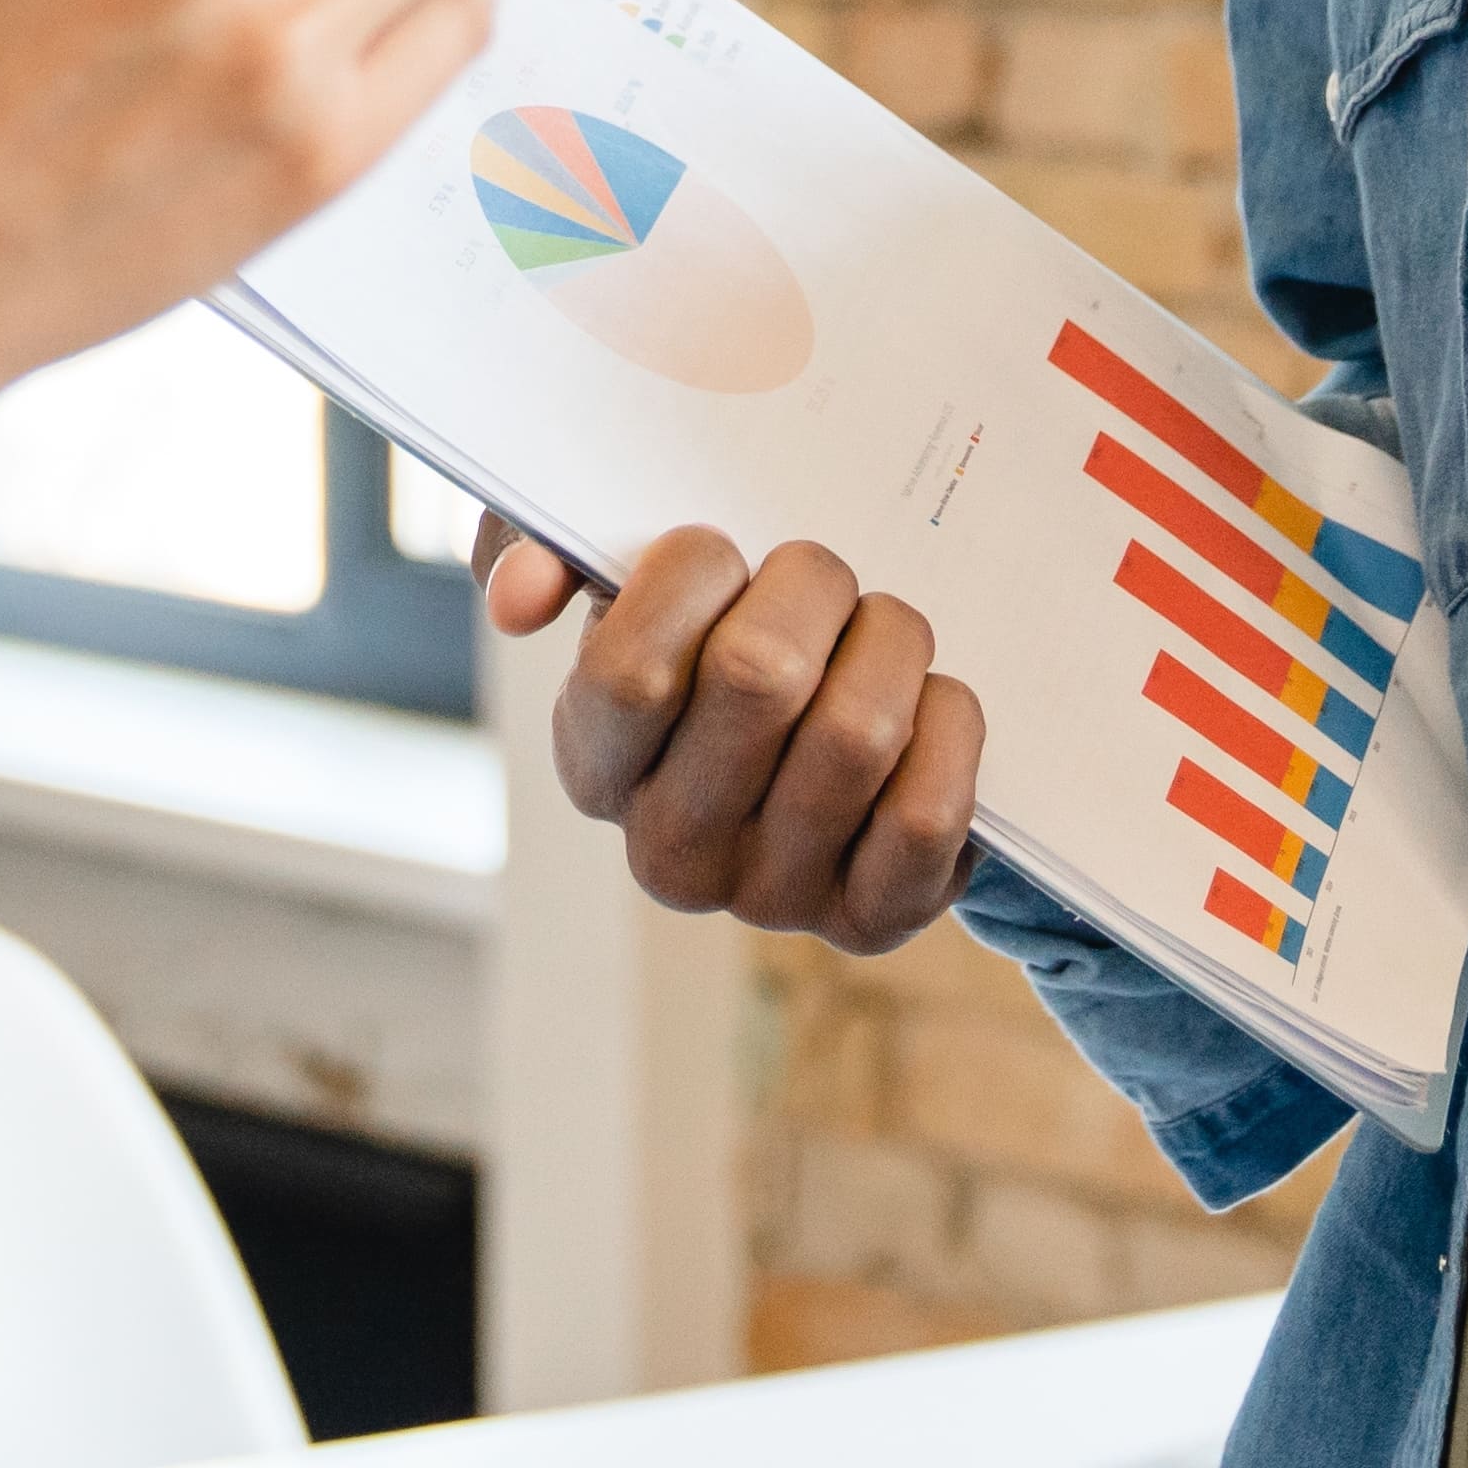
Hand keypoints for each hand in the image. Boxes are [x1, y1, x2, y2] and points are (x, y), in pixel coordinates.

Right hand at [486, 518, 985, 952]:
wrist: (830, 734)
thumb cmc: (712, 633)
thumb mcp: (622, 581)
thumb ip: (546, 551)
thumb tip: (521, 595)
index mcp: (593, 766)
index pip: (628, 669)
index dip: (690, 575)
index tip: (721, 548)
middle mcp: (668, 852)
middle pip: (761, 676)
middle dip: (812, 584)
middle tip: (820, 577)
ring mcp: (771, 898)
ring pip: (858, 730)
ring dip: (892, 641)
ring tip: (879, 632)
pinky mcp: (871, 919)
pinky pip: (927, 810)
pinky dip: (947, 726)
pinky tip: (926, 702)